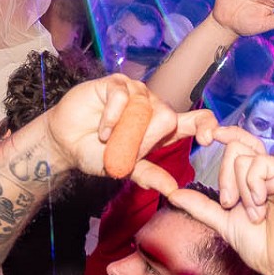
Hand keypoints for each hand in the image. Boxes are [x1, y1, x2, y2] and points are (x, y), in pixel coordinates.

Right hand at [40, 74, 207, 177]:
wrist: (65, 143)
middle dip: (145, 139)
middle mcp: (153, 107)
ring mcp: (135, 93)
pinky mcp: (116, 84)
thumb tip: (173, 190)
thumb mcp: (125, 168)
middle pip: (167, 117)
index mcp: (162, 129)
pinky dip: (111, 118)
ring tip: (107, 140)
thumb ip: (149, 175)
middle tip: (124, 149)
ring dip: (124, 130)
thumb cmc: (96, 154)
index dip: (206, 125)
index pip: (195, 121)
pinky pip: (123, 97)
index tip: (208, 138)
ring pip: (145, 107)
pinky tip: (102, 130)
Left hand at [134, 133, 273, 274]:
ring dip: (242, 191)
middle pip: (235, 147)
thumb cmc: (262, 246)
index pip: (237, 143)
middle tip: (231, 205)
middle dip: (225, 179)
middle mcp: (268, 169)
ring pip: (243, 157)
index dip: (223, 133)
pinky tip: (261, 206)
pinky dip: (253, 187)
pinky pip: (260, 164)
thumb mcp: (223, 222)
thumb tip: (174, 195)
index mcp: (253, 177)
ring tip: (256, 214)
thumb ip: (201, 206)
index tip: (206, 137)